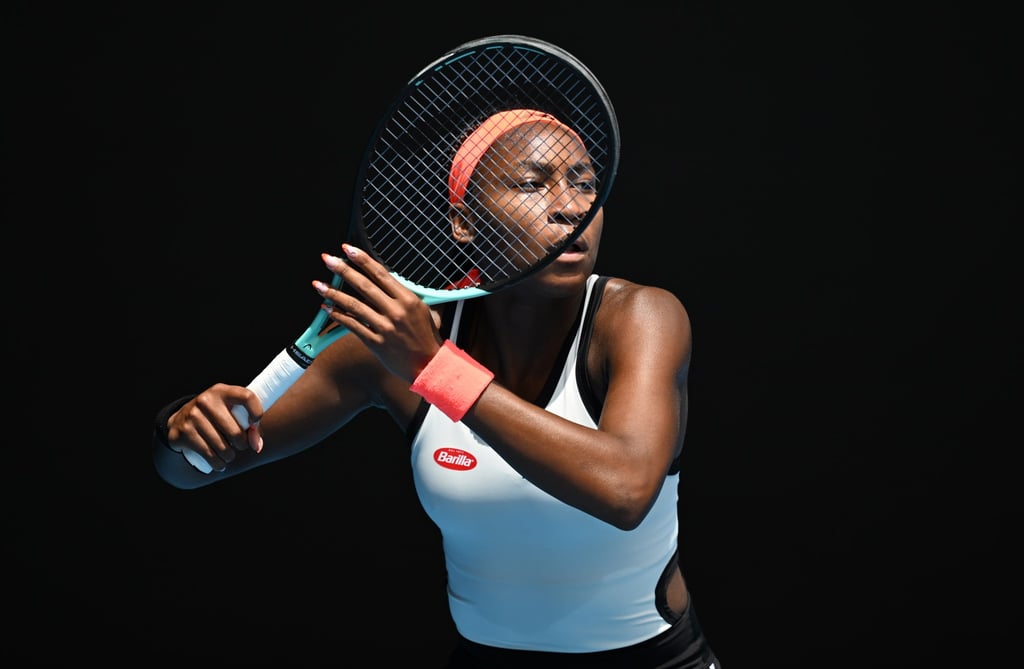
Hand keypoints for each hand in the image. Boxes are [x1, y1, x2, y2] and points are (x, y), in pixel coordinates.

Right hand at [165, 384, 263, 471]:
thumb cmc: (214, 417)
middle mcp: (206, 400)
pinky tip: (219, 464)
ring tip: (228, 455)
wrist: (179, 421)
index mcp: (222, 391)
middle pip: (236, 432)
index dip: (257, 413)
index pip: (248, 397)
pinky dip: (218, 464)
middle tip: (240, 446)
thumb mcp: (228, 411)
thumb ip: (248, 424)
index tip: (255, 424)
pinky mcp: (184, 432)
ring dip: (229, 456)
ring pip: (223, 447)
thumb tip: (256, 446)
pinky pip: (209, 455)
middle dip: (242, 445)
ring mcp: (193, 416)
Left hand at [314, 244, 441, 382]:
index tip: (347, 250)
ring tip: (318, 285)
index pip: (380, 274)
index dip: (362, 260)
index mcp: (408, 299)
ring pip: (354, 305)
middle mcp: (395, 311)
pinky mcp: (376, 342)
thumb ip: (405, 296)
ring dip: (333, 293)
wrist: (429, 365)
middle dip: (343, 270)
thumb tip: (389, 281)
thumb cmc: (427, 337)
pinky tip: (326, 308)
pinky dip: (338, 316)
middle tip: (328, 260)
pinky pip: (352, 326)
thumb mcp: (423, 310)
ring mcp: (384, 327)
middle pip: (364, 285)